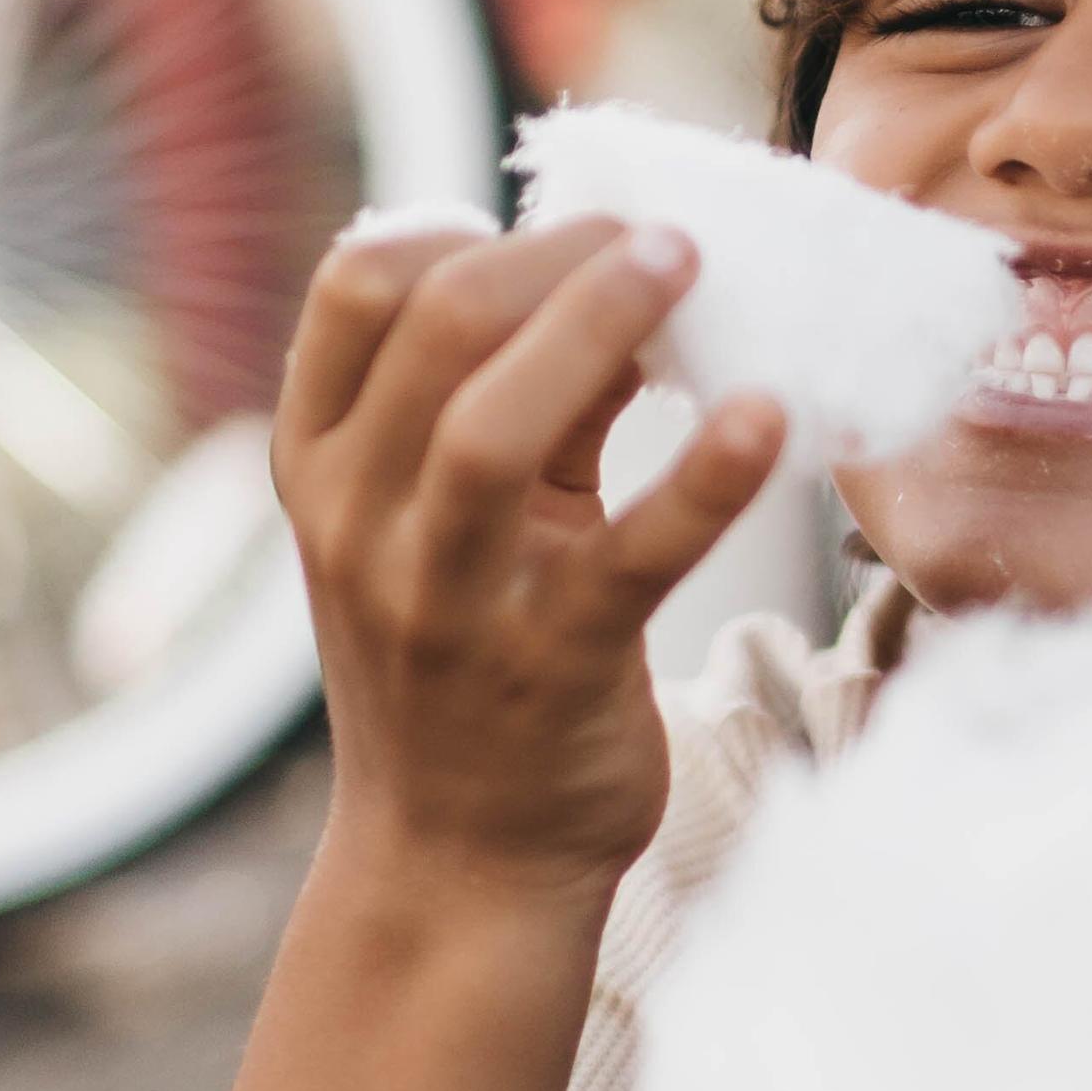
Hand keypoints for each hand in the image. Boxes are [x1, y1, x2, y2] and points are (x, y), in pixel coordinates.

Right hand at [274, 215, 782, 892]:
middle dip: (558, 254)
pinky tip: (768, 417)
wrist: (459, 864)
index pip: (356, 290)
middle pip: (437, 327)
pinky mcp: (554, 667)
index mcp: (323, 467)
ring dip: (601, 324)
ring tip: (693, 269)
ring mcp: (451, 600)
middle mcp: (364, 525)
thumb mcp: (444, 522)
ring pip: (493, 428)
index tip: (555, 227)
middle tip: (663, 237)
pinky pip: (632, 555)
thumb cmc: (463, 660)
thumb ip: (512, 401)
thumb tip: (618, 270)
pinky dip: (704, 478)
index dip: (460, 226)